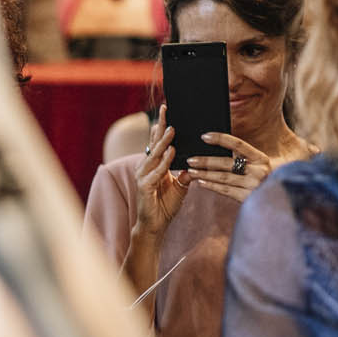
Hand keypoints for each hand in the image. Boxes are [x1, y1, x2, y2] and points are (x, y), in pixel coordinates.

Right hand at [131, 106, 189, 237]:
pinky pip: (156, 172)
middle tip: (167, 111)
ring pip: (154, 155)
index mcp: (153, 165)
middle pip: (153, 144)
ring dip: (163, 143)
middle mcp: (145, 167)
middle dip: (161, 127)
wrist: (155, 225)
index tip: (167, 111)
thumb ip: (185, 174)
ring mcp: (143, 176)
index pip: (157, 143)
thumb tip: (194, 163)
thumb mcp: (181, 187)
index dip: (161, 127)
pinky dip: (164, 162)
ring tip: (172, 130)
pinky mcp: (144, 187)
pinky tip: (172, 153)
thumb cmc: (165, 205)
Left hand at [184, 131, 272, 202]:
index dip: (221, 139)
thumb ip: (241, 156)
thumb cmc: (260, 177)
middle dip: (206, 161)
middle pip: (227, 163)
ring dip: (204, 174)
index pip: (238, 144)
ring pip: (224, 177)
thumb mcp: (257, 165)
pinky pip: (226, 190)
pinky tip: (200, 182)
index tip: (204, 136)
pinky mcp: (248, 198)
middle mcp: (260, 171)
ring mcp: (254, 185)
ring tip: (191, 171)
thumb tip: (213, 145)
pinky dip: (211, 186)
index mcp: (261, 158)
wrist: (277, 198)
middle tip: (190, 160)